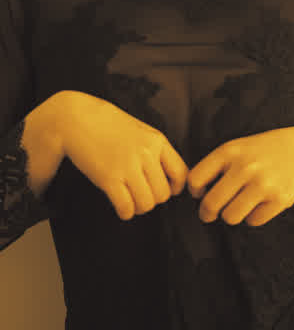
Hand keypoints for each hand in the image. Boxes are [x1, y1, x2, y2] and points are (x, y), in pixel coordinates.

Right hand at [58, 91, 188, 220]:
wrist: (75, 118)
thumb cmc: (106, 124)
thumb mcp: (139, 130)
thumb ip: (154, 149)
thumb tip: (167, 176)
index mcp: (156, 140)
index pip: (181, 173)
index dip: (175, 188)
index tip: (166, 189)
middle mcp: (146, 153)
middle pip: (163, 194)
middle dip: (152, 199)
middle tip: (141, 195)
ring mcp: (128, 166)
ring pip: (147, 204)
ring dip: (139, 207)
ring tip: (130, 200)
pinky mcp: (109, 178)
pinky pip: (126, 207)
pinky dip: (125, 212)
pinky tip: (120, 206)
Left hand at [187, 126, 293, 226]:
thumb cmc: (263, 151)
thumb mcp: (239, 147)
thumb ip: (217, 165)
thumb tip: (195, 194)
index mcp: (230, 151)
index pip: (195, 179)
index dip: (195, 191)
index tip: (201, 193)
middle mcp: (245, 166)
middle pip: (211, 204)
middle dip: (207, 213)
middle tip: (209, 214)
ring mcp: (263, 183)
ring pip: (230, 217)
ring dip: (232, 215)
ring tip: (238, 205)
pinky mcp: (279, 199)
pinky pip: (253, 221)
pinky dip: (254, 216)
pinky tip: (260, 203)